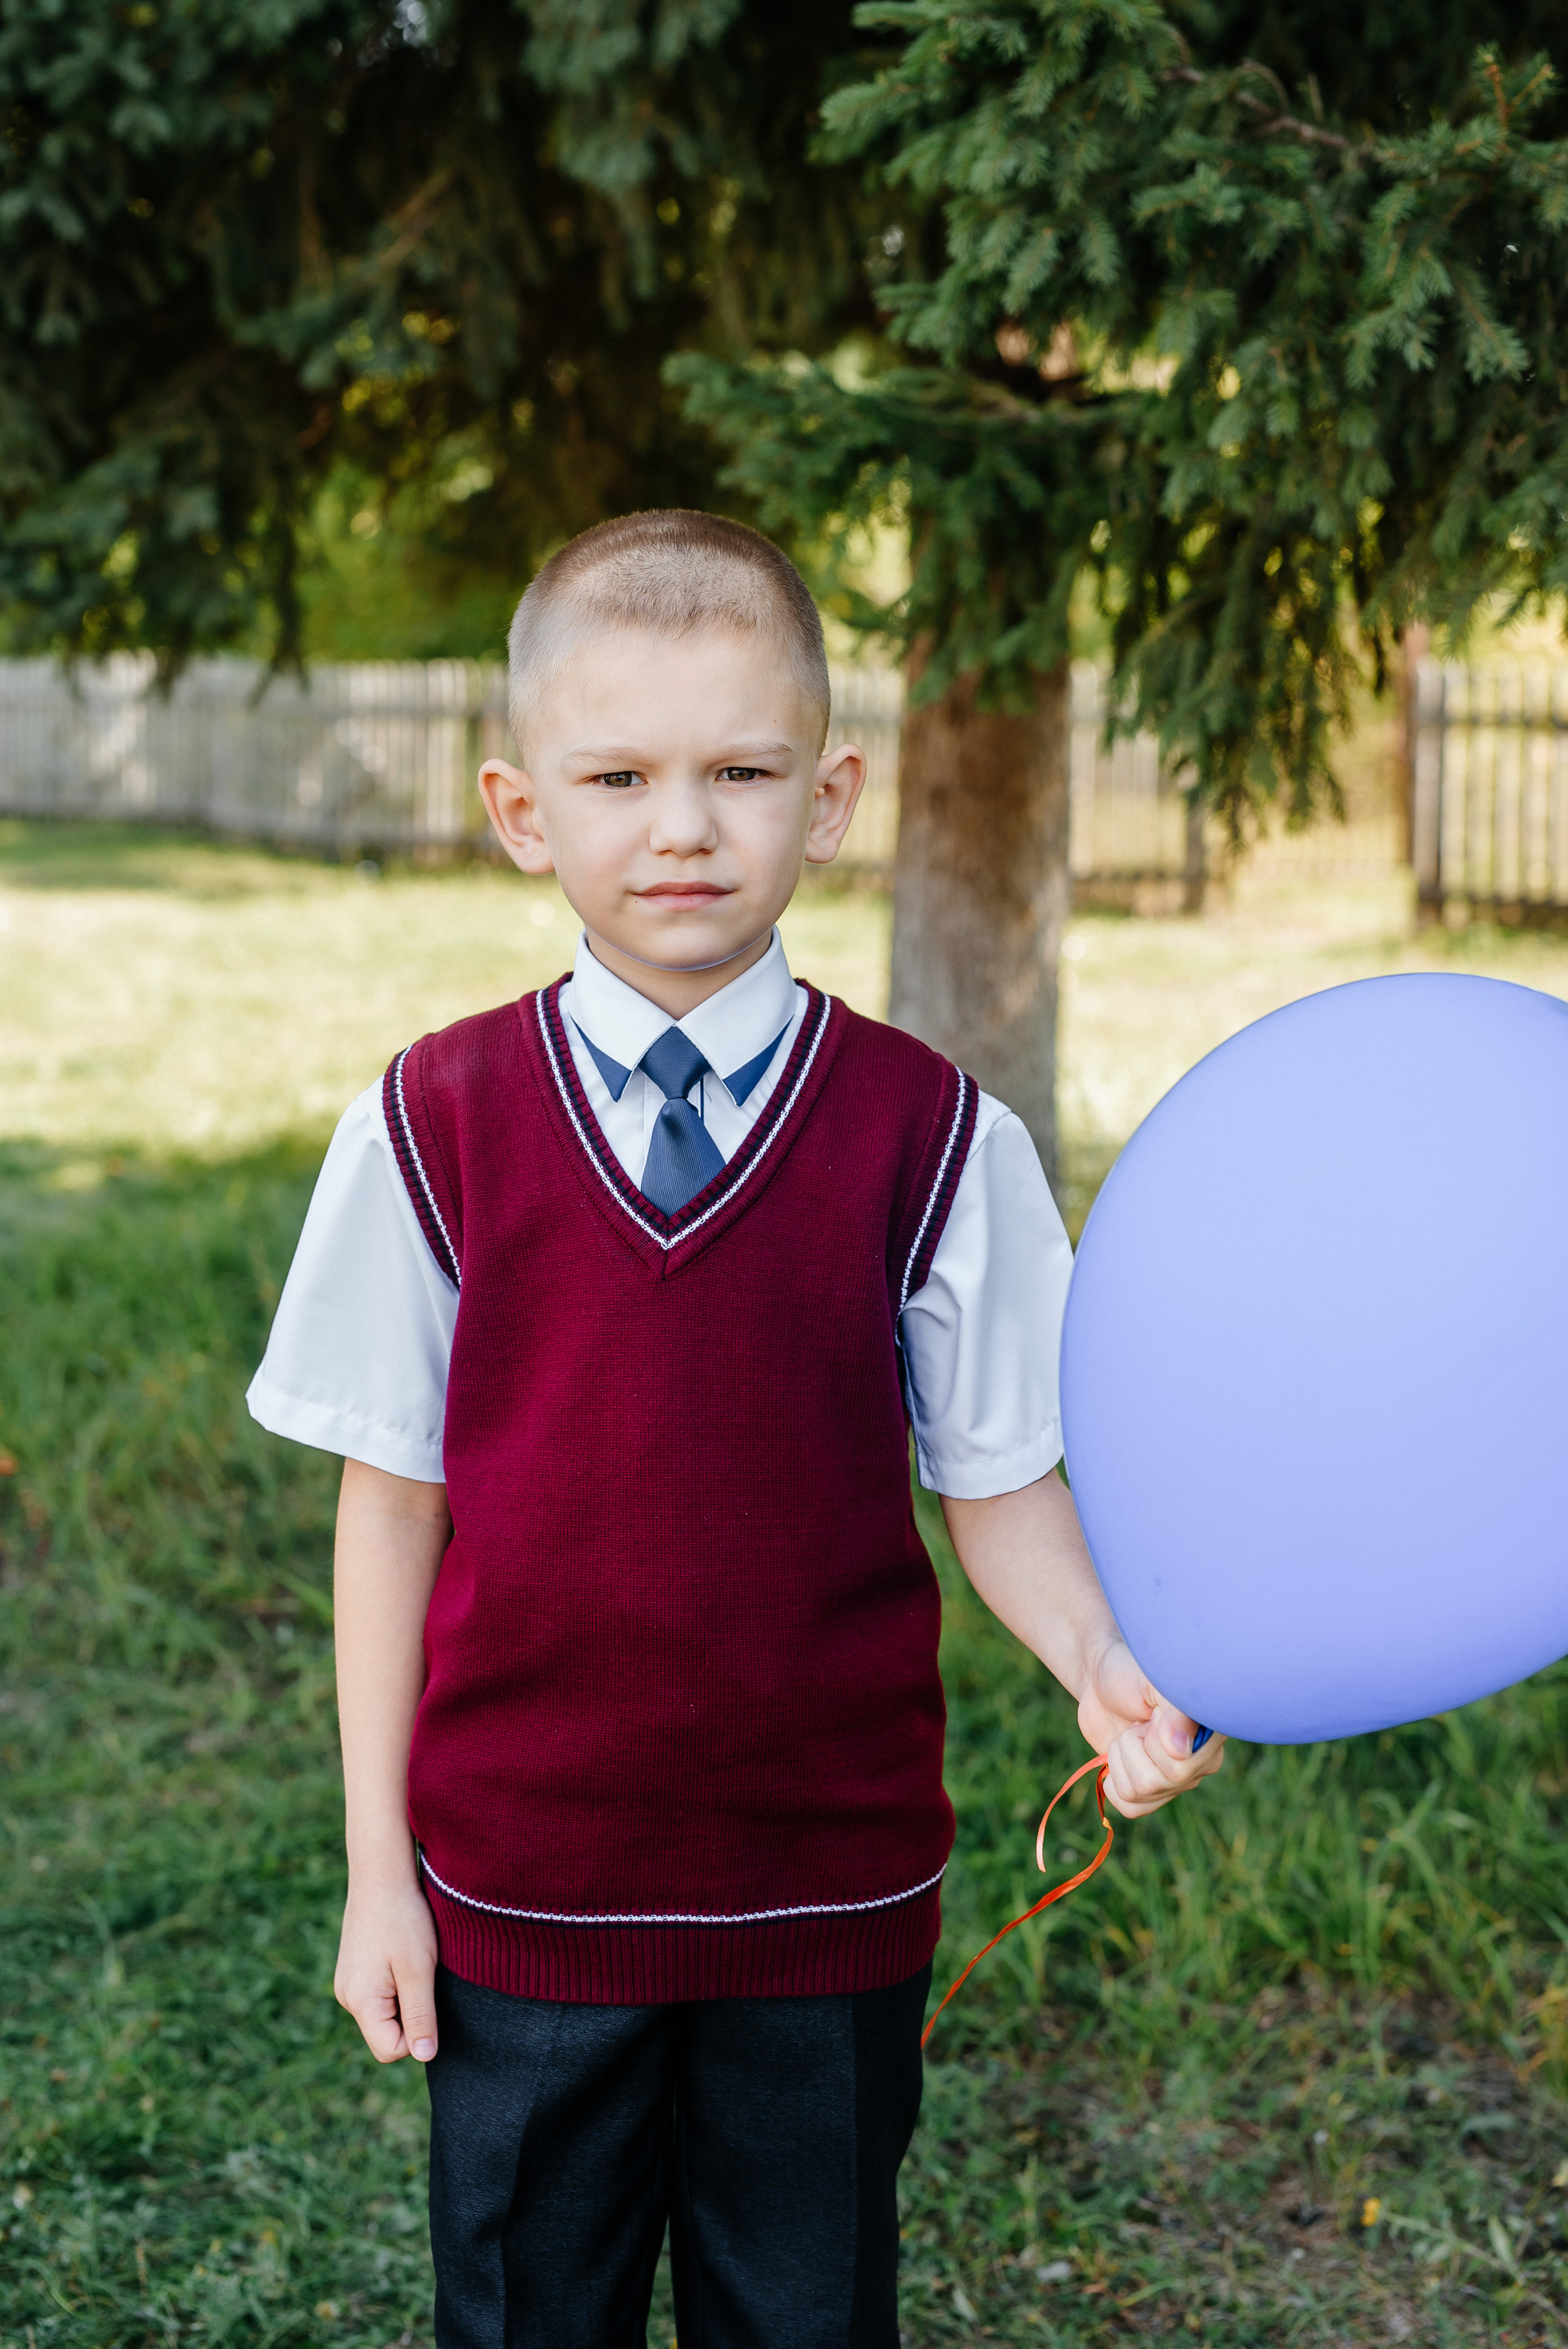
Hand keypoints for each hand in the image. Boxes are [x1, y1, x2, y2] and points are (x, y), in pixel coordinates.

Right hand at [334, 1868, 439, 2062]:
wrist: (381, 1874)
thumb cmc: (404, 1919)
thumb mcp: (419, 1969)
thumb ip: (420, 2015)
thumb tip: (425, 2057)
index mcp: (360, 2002)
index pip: (390, 2051)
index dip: (417, 2034)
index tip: (428, 1996)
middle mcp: (347, 1997)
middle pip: (386, 2034)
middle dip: (411, 2014)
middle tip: (421, 1974)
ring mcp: (348, 1983)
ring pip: (384, 2014)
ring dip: (405, 1996)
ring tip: (412, 1960)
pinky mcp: (353, 1970)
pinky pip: (379, 1995)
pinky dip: (396, 1983)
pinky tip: (401, 1954)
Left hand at [1076, 1637, 1225, 1817]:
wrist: (1102, 1682)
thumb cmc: (1131, 1675)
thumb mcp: (1152, 1681)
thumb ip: (1173, 1710)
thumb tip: (1179, 1751)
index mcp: (1211, 1733)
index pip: (1181, 1762)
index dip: (1156, 1738)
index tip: (1154, 1711)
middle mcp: (1202, 1761)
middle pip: (1160, 1781)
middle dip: (1134, 1745)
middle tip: (1140, 1722)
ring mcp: (1178, 1781)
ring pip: (1140, 1792)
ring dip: (1121, 1757)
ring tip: (1131, 1733)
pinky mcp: (1151, 1792)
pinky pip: (1131, 1808)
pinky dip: (1114, 1782)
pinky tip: (1120, 1758)